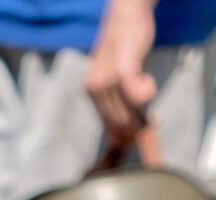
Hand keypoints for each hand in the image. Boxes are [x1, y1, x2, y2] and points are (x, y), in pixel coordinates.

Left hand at [86, 0, 160, 145]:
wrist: (125, 16)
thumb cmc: (123, 45)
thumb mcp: (115, 73)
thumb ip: (117, 94)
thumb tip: (125, 121)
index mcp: (90, 92)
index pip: (104, 123)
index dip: (121, 135)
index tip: (135, 139)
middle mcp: (94, 88)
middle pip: (115, 121)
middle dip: (134, 129)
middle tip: (153, 123)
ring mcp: (107, 78)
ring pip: (125, 111)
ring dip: (142, 116)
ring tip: (153, 112)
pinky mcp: (123, 67)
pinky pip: (133, 91)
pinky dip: (144, 93)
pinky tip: (149, 83)